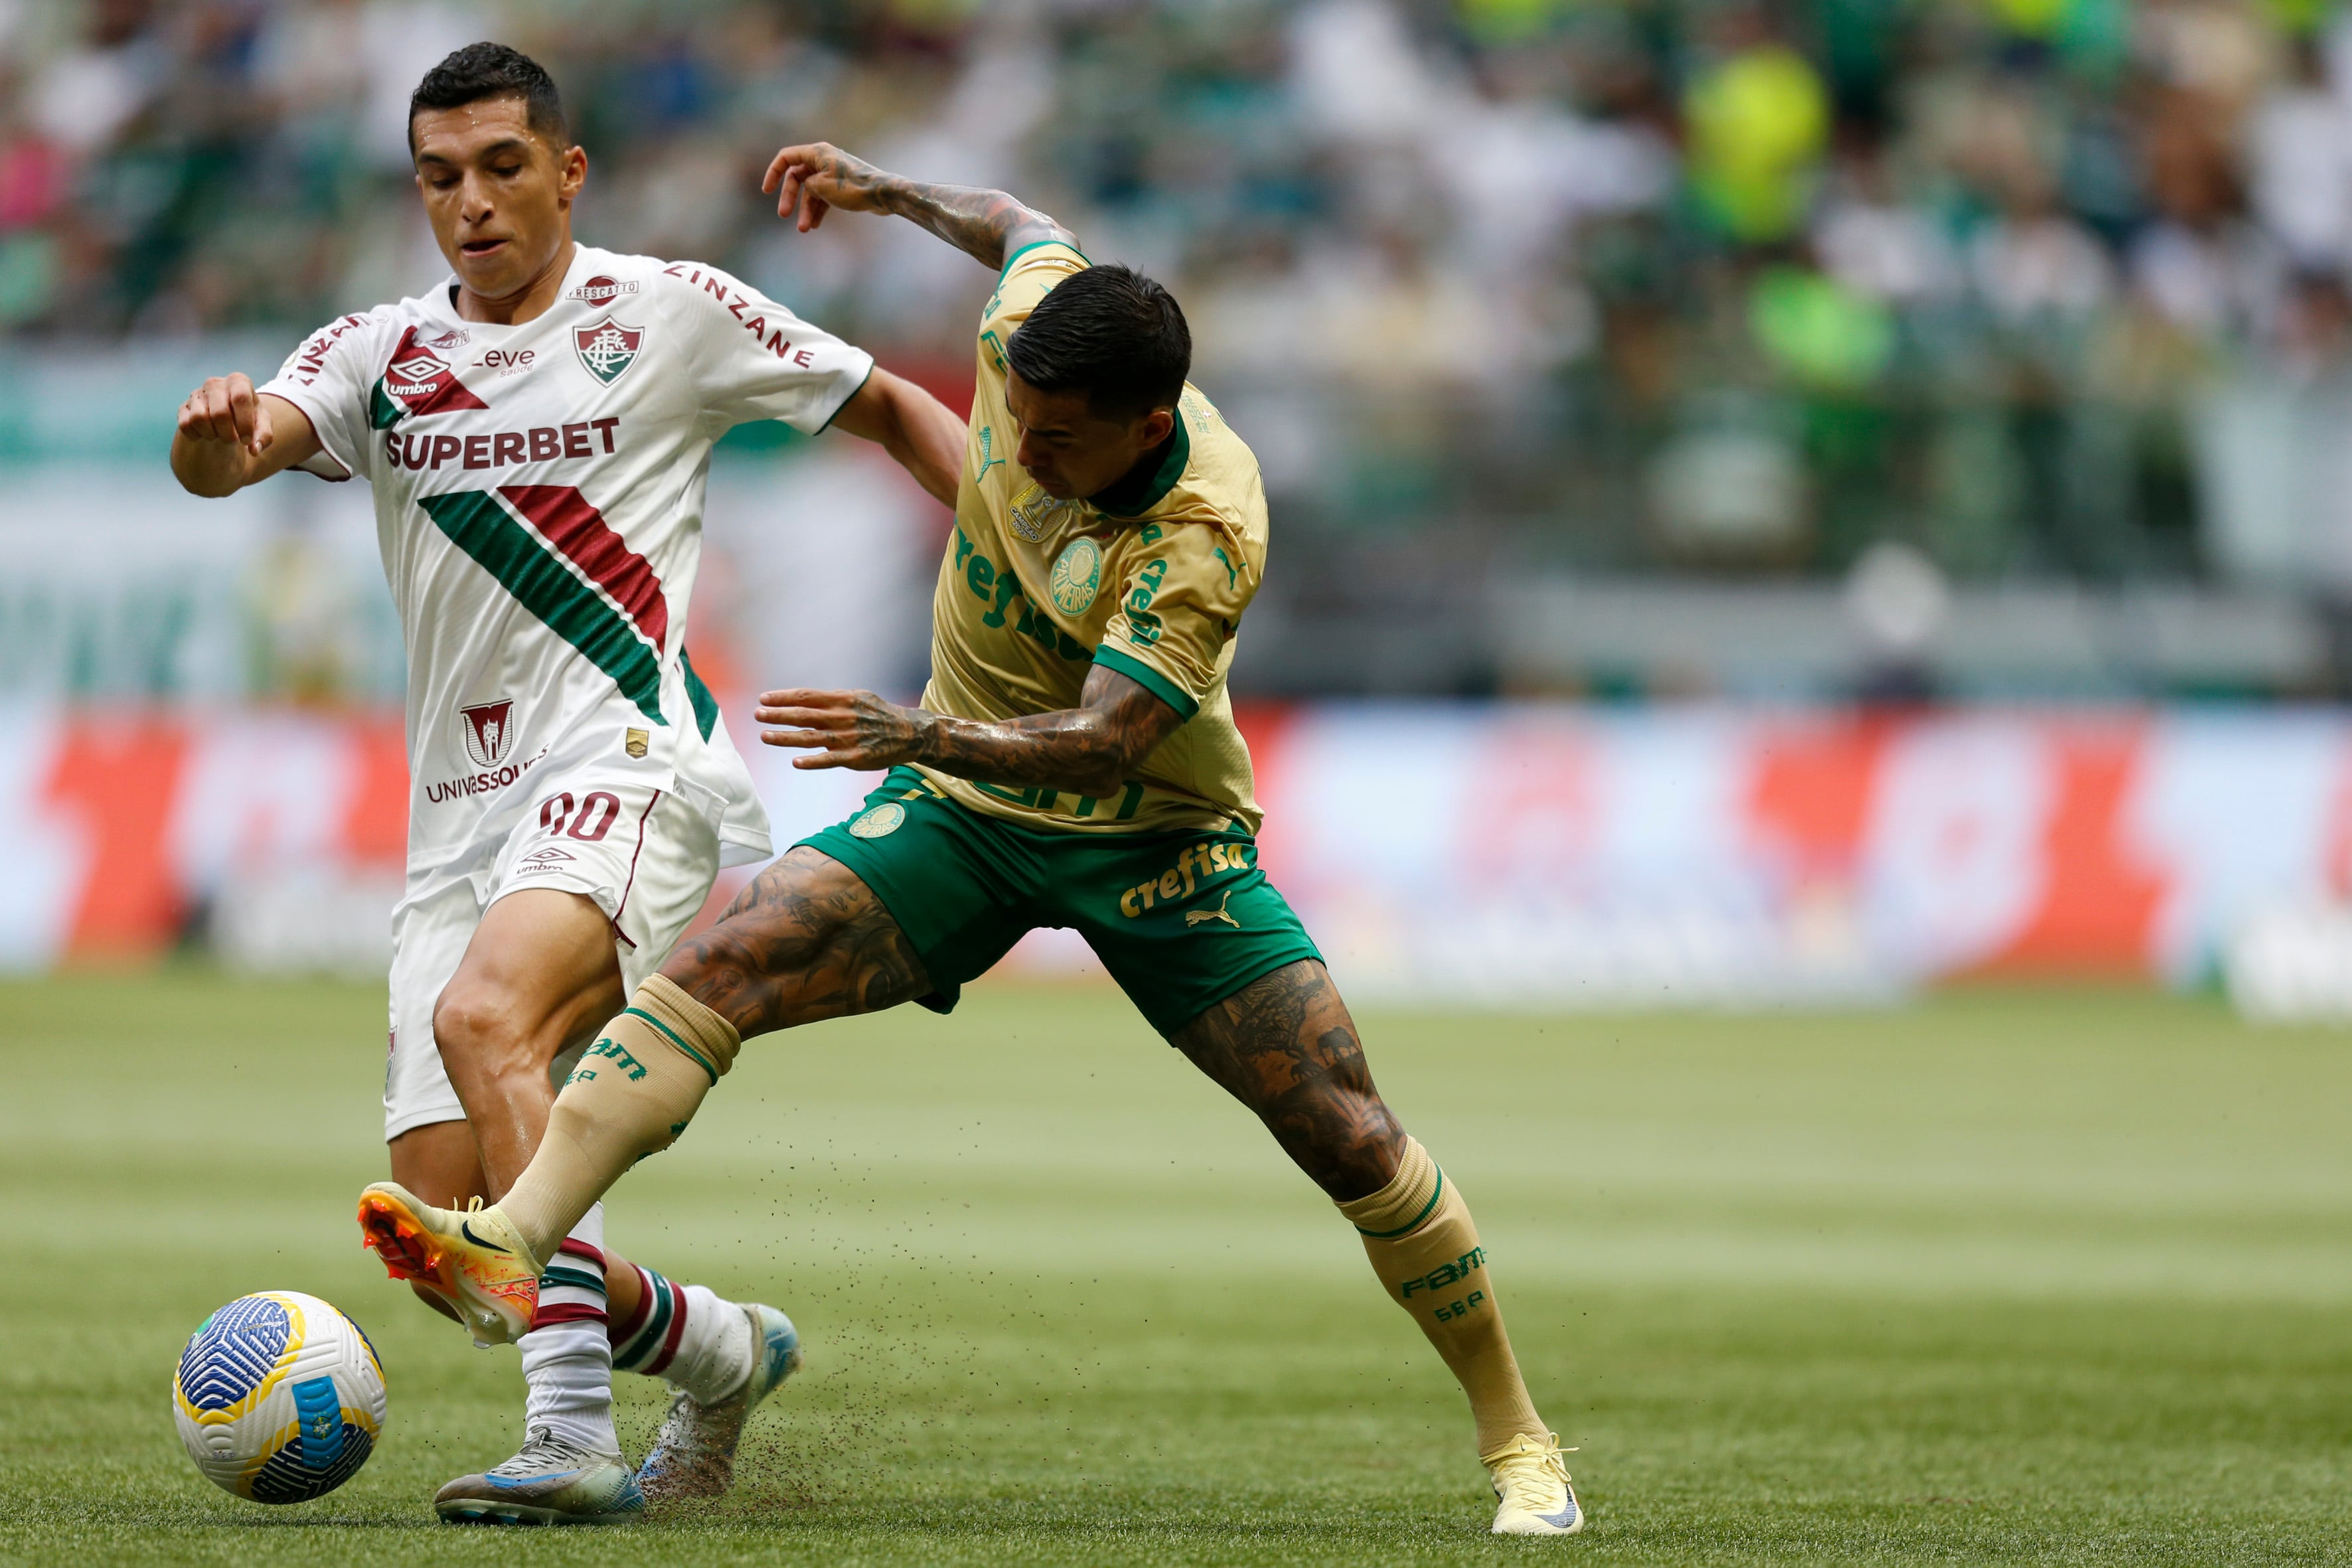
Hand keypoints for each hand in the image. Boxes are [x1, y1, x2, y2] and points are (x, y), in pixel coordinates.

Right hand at [178, 373, 272, 457]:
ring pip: (199, 418)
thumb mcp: (262, 425)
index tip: (247, 440)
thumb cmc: (247, 418)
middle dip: (228, 434)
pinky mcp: (184, 407)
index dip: (244, 423)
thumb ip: (264, 436)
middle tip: (233, 440)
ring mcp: (197, 394)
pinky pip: (185, 425)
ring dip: (211, 435)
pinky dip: (197, 436)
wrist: (228, 418)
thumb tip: (254, 449)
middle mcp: (215, 383)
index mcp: (238, 382)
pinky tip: (206, 435)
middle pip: (220, 413)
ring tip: (219, 435)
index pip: (240, 398)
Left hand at [756, 688, 931, 770]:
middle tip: (757, 714)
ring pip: (811, 738)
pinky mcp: (855, 757)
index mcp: (842, 699)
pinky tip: (796, 762)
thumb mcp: (857, 698)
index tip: (763, 698)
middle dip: (778, 715)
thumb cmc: (878, 714)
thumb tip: (804, 701)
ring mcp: (848, 738)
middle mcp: (843, 717)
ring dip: (785, 737)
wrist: (908, 733)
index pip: (806, 696)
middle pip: (804, 715)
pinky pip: (830, 759)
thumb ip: (832, 701)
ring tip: (764, 736)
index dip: (783, 697)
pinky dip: (813, 761)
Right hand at [760, 143, 893, 232]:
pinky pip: (824, 196)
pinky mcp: (842, 185)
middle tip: (784, 215)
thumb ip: (806, 184)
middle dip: (790, 197)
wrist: (882, 195)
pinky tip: (815, 225)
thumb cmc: (852, 188)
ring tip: (805, 229)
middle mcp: (824, 159)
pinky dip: (819, 209)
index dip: (773, 173)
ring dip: (806, 209)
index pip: (786, 157)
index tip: (766, 191)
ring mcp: (833, 173)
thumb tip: (807, 188)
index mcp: (817, 152)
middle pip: (797, 177)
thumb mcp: (820, 186)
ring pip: (811, 190)